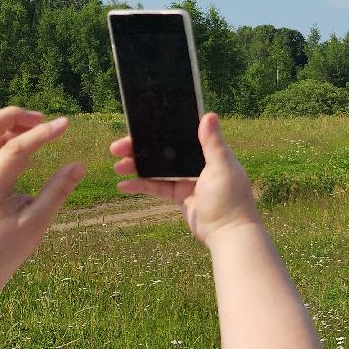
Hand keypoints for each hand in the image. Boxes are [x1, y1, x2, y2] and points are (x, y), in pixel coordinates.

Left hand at [0, 108, 85, 302]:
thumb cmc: (7, 247)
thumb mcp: (38, 222)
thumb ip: (57, 191)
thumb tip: (79, 165)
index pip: (14, 150)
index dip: (42, 134)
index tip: (65, 124)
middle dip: (11, 116)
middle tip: (41, 118)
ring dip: (3, 123)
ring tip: (34, 127)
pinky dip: (0, 135)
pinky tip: (23, 143)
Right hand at [111, 113, 259, 247]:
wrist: (229, 233)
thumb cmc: (231, 199)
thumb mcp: (223, 168)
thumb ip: (213, 143)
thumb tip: (209, 115)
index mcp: (209, 152)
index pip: (181, 135)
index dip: (160, 129)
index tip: (138, 124)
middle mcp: (197, 163)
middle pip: (165, 150)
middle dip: (141, 147)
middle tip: (117, 147)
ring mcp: (188, 179)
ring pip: (157, 168)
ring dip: (137, 166)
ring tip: (117, 166)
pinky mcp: (180, 195)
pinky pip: (157, 187)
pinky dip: (140, 186)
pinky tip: (123, 186)